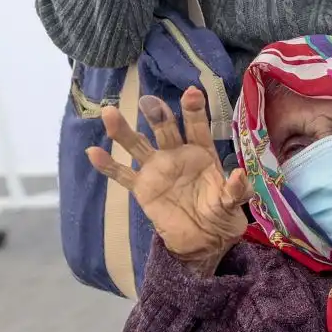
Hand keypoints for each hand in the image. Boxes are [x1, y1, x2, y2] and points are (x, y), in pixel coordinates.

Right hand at [87, 87, 252, 276]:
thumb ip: (237, 188)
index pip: (198, 128)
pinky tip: (93, 152)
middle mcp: (178, 155)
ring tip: (109, 112)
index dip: (194, 110)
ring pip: (138, 146)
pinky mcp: (142, 187)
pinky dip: (108, 165)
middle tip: (149, 100)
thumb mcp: (234, 202)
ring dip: (123, 131)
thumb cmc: (222, 213)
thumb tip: (238, 174)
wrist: (203, 238)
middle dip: (158, 115)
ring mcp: (157, 169)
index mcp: (203, 153)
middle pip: (166, 131)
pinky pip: (122, 175)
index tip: (191, 93)